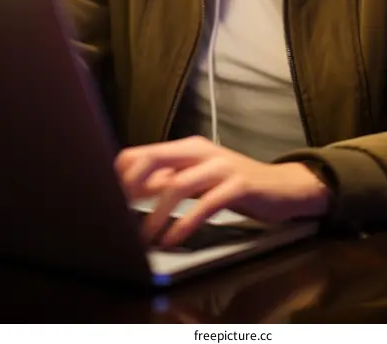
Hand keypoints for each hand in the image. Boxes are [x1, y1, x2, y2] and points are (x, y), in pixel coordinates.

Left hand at [114, 135, 329, 247]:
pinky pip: (206, 204)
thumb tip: (131, 191)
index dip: (121, 173)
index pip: (143, 152)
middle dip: (130, 186)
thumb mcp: (198, 180)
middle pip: (154, 158)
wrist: (281, 187)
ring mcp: (220, 166)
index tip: (105, 197)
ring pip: (177, 184)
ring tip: (145, 239)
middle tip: (116, 214)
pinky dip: (186, 223)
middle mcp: (201, 151)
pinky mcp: (239, 185)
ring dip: (156, 214)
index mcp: (187, 148)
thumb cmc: (233, 185)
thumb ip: (168, 182)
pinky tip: (174, 239)